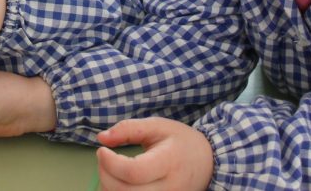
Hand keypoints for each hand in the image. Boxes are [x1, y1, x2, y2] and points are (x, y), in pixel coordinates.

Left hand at [95, 118, 213, 190]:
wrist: (208, 163)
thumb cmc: (180, 142)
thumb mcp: (158, 126)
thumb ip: (129, 129)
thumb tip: (101, 137)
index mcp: (169, 162)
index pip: (134, 172)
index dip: (110, 163)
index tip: (102, 150)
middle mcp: (169, 188)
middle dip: (105, 175)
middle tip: (104, 159)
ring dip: (109, 188)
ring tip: (112, 170)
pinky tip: (119, 183)